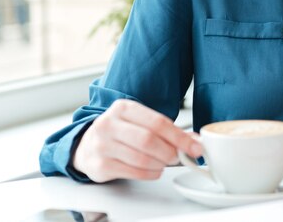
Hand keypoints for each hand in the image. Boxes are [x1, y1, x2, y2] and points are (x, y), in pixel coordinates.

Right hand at [72, 99, 202, 182]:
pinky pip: (134, 172)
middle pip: (149, 140)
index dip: (180, 137)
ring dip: (160, 164)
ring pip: (142, 158)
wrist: (87, 145)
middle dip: (170, 152)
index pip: (157, 122)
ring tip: (164, 162)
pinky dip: (150, 174)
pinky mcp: (100, 165)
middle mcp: (109, 123)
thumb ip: (166, 130)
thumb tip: (195, 141)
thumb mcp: (139, 122)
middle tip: (178, 157)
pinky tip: (153, 170)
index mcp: (123, 108)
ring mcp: (102, 145)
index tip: (195, 147)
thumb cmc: (119, 132)